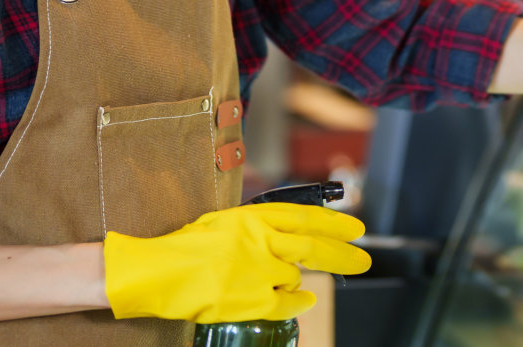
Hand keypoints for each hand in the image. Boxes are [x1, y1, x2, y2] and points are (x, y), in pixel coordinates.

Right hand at [103, 204, 371, 322]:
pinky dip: (297, 302)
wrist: (159, 272)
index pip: (304, 218)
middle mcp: (260, 241)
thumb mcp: (224, 224)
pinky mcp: (252, 300)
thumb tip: (286, 241)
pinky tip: (302, 299)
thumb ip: (256, 229)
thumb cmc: (186, 246)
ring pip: (293, 277)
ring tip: (279, 280)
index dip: (334, 224)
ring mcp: (258, 272)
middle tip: (363, 260)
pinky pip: (286, 303)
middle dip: (343, 254)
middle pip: (313, 247)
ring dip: (293, 280)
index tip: (356, 229)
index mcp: (252, 218)